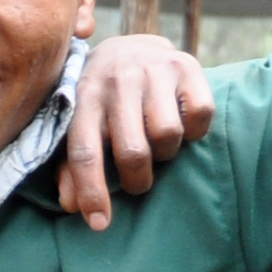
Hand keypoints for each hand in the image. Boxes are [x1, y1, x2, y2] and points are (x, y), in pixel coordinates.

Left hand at [61, 35, 213, 226]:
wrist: (130, 47)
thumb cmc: (101, 101)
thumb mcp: (78, 126)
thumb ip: (71, 166)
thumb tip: (71, 206)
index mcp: (83, 98)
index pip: (84, 152)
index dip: (92, 192)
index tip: (100, 224)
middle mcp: (117, 81)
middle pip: (132, 151)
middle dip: (136, 179)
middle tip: (137, 180)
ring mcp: (153, 69)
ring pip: (168, 135)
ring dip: (166, 153)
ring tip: (157, 145)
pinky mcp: (186, 65)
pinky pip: (200, 115)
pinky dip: (195, 130)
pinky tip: (181, 124)